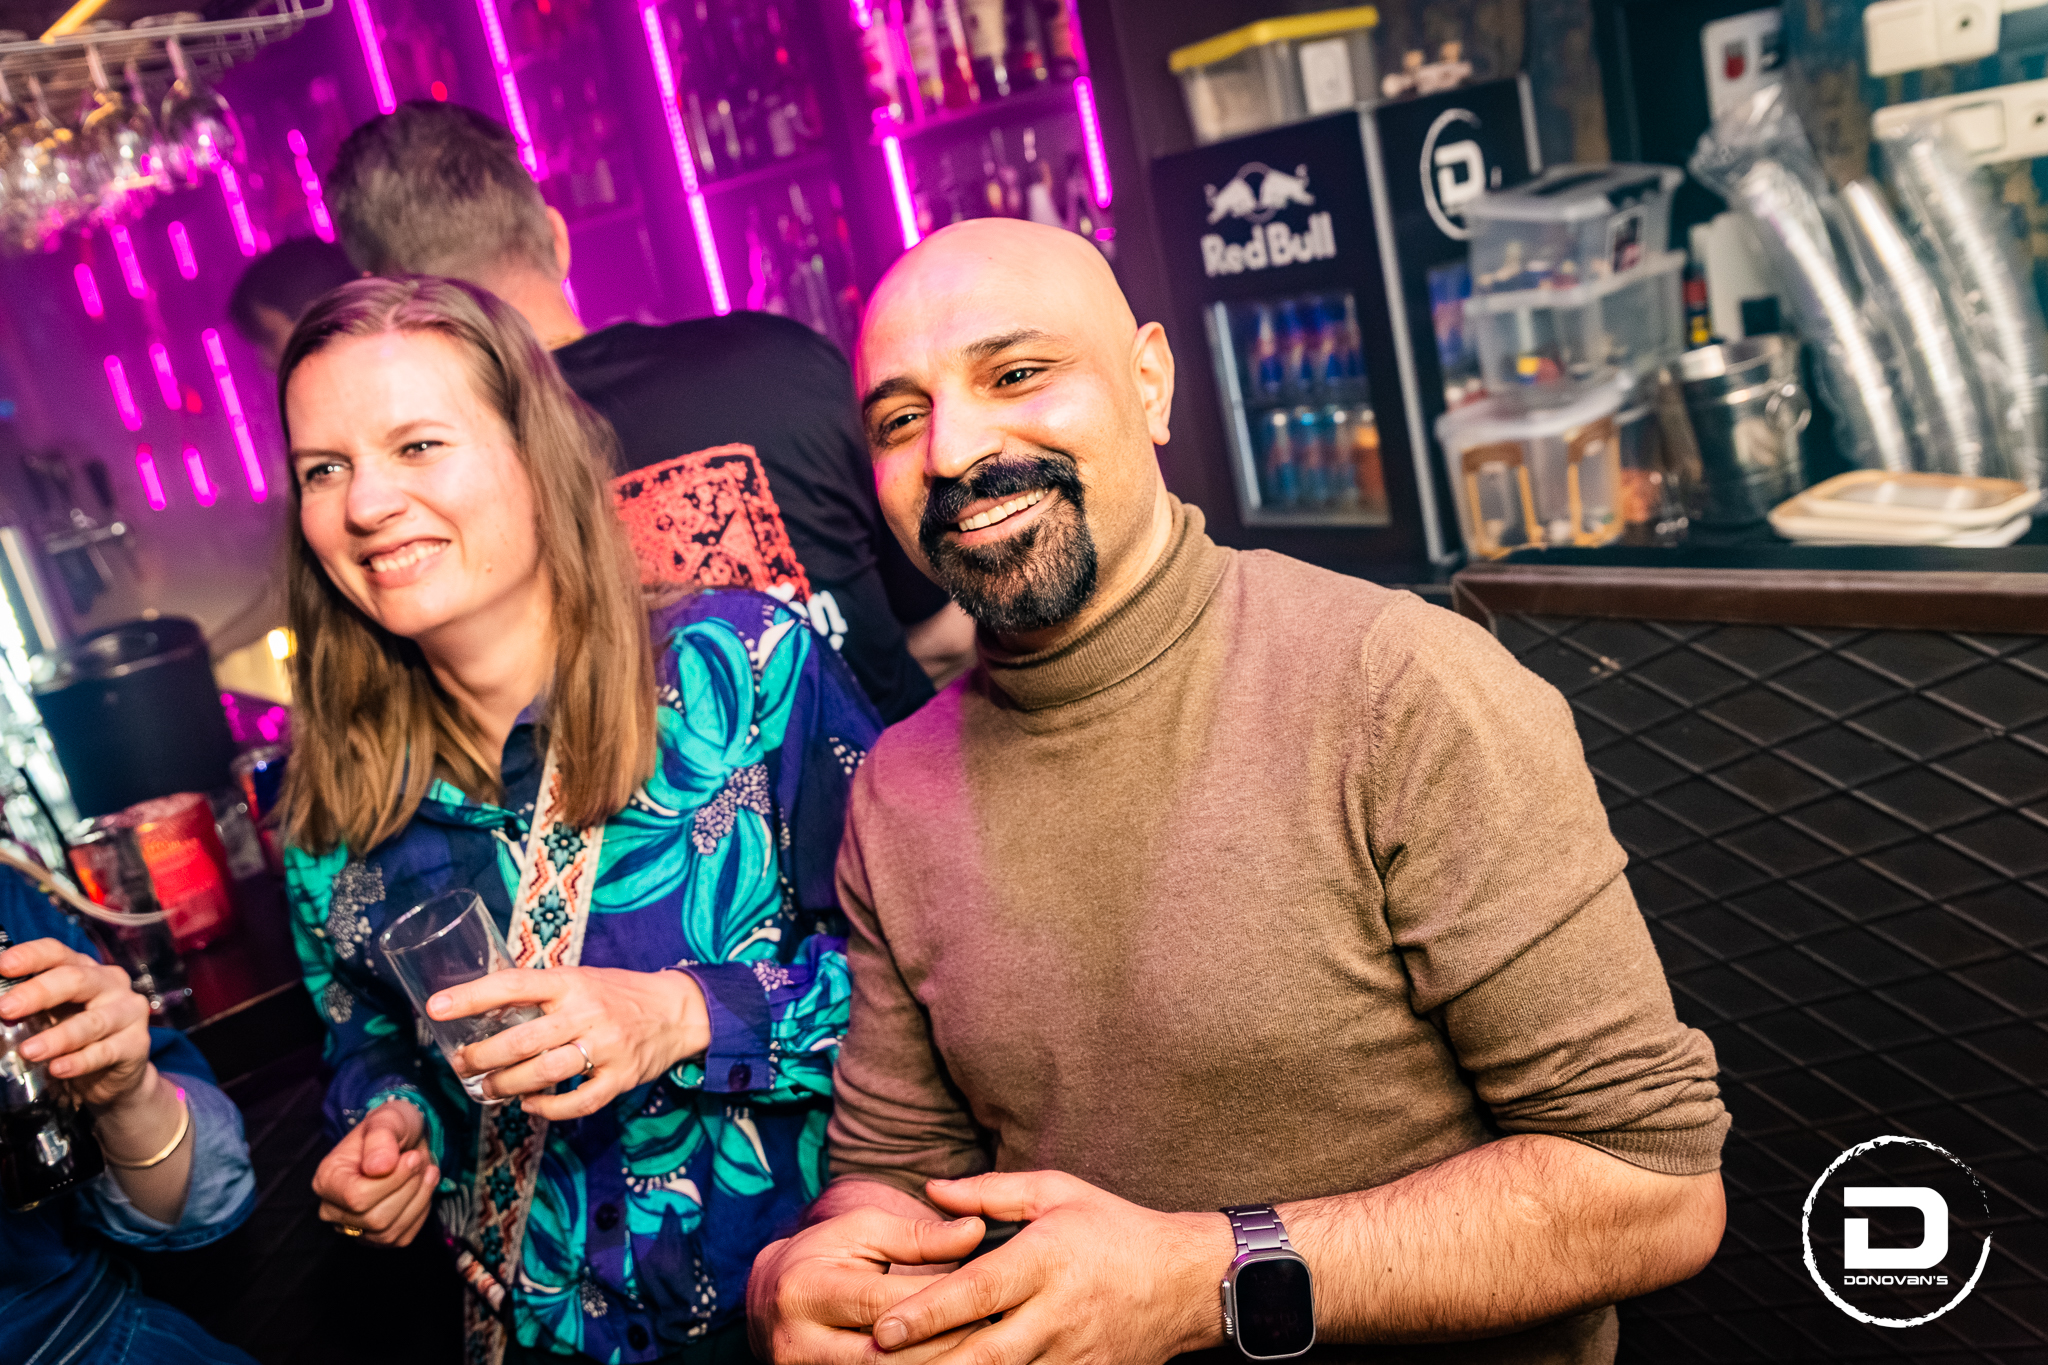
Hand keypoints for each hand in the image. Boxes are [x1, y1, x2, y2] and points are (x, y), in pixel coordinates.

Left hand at [0, 937, 150, 1111]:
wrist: (112, 1076)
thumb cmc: (74, 1040)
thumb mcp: (48, 1018)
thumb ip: (25, 1011)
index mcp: (84, 970)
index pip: (58, 954)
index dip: (31, 956)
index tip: (3, 966)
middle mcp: (110, 984)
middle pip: (77, 979)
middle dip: (38, 993)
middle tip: (7, 1009)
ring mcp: (128, 1012)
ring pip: (92, 1021)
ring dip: (58, 1037)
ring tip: (29, 1051)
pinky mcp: (137, 1043)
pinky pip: (106, 1051)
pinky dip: (79, 1061)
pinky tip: (58, 1068)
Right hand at [312, 1099, 436, 1245]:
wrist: (402, 1139)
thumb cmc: (392, 1127)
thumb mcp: (387, 1119)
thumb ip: (381, 1138)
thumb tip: (378, 1168)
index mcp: (327, 1179)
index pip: (357, 1197)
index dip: (393, 1181)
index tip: (413, 1157)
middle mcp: (332, 1209)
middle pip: (376, 1219)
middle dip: (409, 1188)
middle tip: (421, 1160)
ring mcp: (352, 1227)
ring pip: (389, 1233)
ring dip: (419, 1199)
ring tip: (426, 1170)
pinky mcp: (375, 1238)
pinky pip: (402, 1237)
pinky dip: (420, 1212)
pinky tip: (423, 1187)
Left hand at [430, 966, 708, 1120]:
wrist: (679, 1011)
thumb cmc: (619, 993)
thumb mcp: (581, 979)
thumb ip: (542, 994)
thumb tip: (483, 1009)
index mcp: (572, 982)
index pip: (513, 985)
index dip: (472, 996)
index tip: (436, 1007)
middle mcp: (587, 1012)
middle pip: (522, 1040)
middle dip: (482, 1057)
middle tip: (462, 1065)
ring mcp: (606, 1047)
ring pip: (544, 1073)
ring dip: (508, 1086)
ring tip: (490, 1090)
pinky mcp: (621, 1078)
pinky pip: (577, 1102)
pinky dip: (547, 1108)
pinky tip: (531, 1105)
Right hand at [749, 1204, 990, 1363]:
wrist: (770, 1298)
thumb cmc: (823, 1254)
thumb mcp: (863, 1231)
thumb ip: (917, 1235)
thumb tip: (975, 1231)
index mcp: (806, 1289)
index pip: (881, 1302)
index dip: (936, 1300)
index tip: (985, 1294)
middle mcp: (798, 1342)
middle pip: (884, 1356)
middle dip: (942, 1344)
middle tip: (991, 1331)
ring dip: (937, 1364)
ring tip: (978, 1348)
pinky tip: (951, 1359)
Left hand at [871, 1172, 1232, 1364]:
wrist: (1186, 1282)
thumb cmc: (1114, 1228)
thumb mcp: (1057, 1192)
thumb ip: (992, 1192)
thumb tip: (933, 1191)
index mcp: (1046, 1259)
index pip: (978, 1292)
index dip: (928, 1313)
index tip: (883, 1329)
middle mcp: (1056, 1312)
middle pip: (983, 1352)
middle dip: (929, 1364)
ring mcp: (1071, 1353)